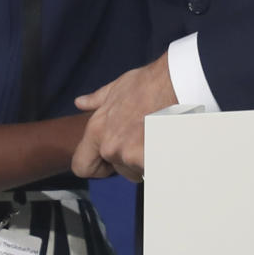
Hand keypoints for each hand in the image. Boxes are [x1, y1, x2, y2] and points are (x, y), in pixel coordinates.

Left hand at [72, 54, 176, 182]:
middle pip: (117, 168)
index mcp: (98, 130)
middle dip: (129, 157)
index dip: (96, 165)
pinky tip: (164, 143)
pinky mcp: (147, 159)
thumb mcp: (116, 88)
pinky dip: (158, 161)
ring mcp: (128, 155)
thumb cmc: (147, 84)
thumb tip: (80, 102)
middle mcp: (110, 146)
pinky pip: (151, 171)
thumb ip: (96, 101)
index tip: (109, 159)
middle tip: (143, 136)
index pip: (81, 166)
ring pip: (135, 170)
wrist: (173, 83)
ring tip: (155, 135)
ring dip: (144, 159)